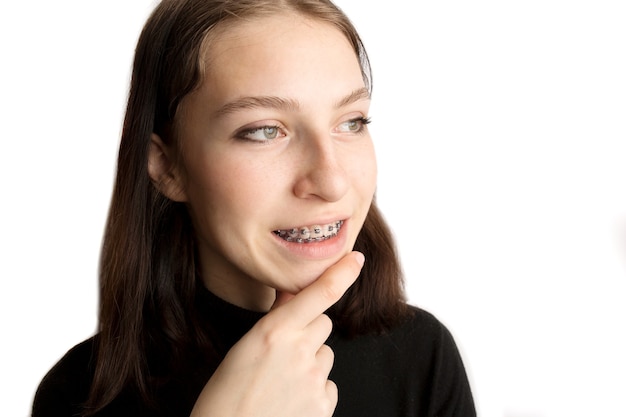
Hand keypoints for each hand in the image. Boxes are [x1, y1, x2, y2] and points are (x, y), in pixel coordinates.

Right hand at [190, 251, 364, 416]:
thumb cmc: (226, 396)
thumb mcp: (244, 348)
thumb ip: (275, 320)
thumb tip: (291, 294)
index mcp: (275, 331)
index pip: (319, 293)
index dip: (342, 273)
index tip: (357, 260)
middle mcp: (299, 351)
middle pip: (323, 324)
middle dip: (308, 332)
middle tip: (283, 354)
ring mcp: (314, 379)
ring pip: (326, 355)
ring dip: (311, 362)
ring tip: (282, 383)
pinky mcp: (323, 405)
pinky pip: (328, 385)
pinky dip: (315, 390)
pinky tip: (291, 401)